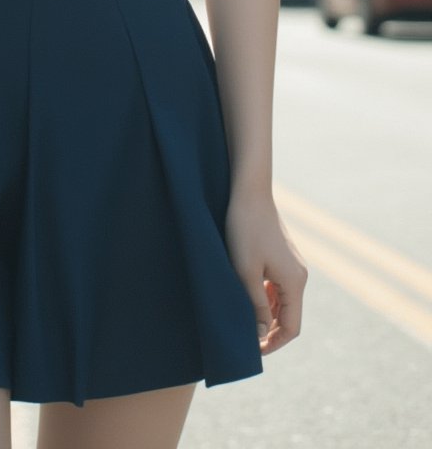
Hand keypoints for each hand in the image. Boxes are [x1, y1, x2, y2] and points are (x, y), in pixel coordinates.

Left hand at [224, 186, 307, 354]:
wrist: (249, 193)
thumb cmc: (245, 230)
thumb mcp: (246, 271)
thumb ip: (256, 304)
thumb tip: (262, 333)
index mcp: (295, 282)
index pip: (292, 327)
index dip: (274, 343)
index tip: (253, 351)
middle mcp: (299, 276)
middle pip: (289, 316)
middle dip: (271, 332)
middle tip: (246, 342)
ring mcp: (292, 266)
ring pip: (284, 302)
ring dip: (268, 316)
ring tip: (245, 324)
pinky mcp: (283, 257)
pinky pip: (278, 288)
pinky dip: (266, 300)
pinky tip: (249, 301)